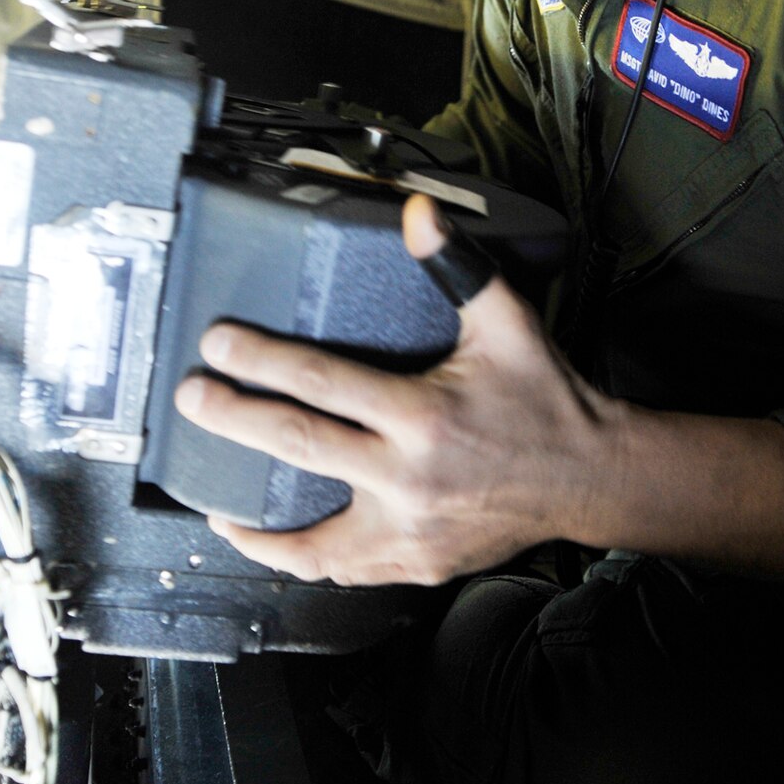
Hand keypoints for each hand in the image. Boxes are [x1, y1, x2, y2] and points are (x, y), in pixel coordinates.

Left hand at [172, 193, 618, 585]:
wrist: (590, 477)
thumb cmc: (545, 400)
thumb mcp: (508, 323)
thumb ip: (457, 267)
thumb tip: (417, 213)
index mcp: (424, 415)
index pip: (322, 383)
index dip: (260, 361)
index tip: (219, 345)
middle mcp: (409, 478)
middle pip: (298, 447)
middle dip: (234, 420)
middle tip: (192, 399)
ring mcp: (411, 530)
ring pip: (311, 540)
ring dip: (254, 524)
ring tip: (214, 502)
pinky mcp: (417, 562)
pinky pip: (344, 570)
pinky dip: (302, 560)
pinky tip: (276, 544)